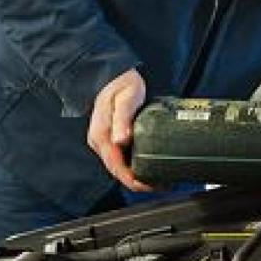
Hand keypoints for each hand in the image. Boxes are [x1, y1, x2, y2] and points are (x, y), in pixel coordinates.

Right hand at [87, 68, 151, 191]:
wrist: (114, 75)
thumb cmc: (120, 84)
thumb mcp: (126, 99)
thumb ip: (123, 119)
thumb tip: (121, 140)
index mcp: (101, 135)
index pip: (116, 166)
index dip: (132, 180)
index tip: (149, 185)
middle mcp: (101, 141)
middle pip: (118, 171)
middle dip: (137, 182)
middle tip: (160, 185)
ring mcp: (105, 140)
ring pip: (120, 166)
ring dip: (136, 175)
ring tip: (158, 179)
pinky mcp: (111, 138)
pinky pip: (121, 158)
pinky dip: (134, 165)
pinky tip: (148, 166)